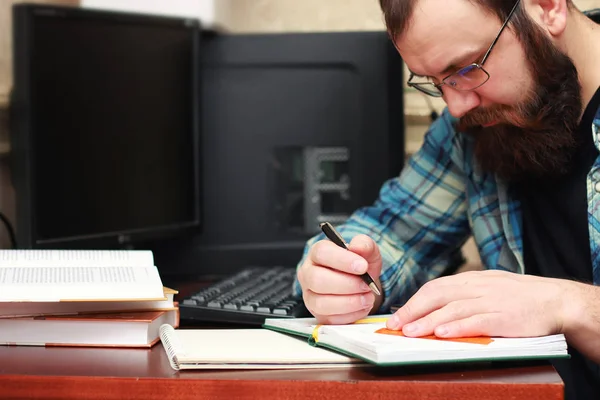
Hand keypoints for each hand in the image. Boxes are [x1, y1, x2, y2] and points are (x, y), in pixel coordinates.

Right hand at [297, 234, 382, 324]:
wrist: (362, 285)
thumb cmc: (359, 267)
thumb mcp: (367, 252)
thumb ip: (364, 245)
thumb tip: (358, 246)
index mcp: (318, 253)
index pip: (322, 253)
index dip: (342, 260)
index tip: (362, 266)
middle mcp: (308, 274)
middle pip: (317, 280)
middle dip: (347, 284)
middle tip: (366, 285)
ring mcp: (310, 296)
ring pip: (321, 303)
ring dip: (350, 302)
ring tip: (367, 297)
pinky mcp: (318, 314)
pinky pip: (330, 319)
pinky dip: (350, 314)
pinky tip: (361, 306)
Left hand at [386, 270, 571, 337]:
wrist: (556, 300)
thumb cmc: (519, 297)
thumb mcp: (488, 288)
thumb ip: (463, 295)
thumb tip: (434, 310)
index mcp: (471, 279)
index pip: (435, 287)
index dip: (413, 302)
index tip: (396, 317)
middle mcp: (477, 287)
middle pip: (437, 295)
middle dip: (413, 311)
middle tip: (395, 326)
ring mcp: (491, 300)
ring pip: (453, 308)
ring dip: (428, 321)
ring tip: (410, 332)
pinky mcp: (505, 317)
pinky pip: (477, 321)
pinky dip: (458, 327)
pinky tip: (443, 333)